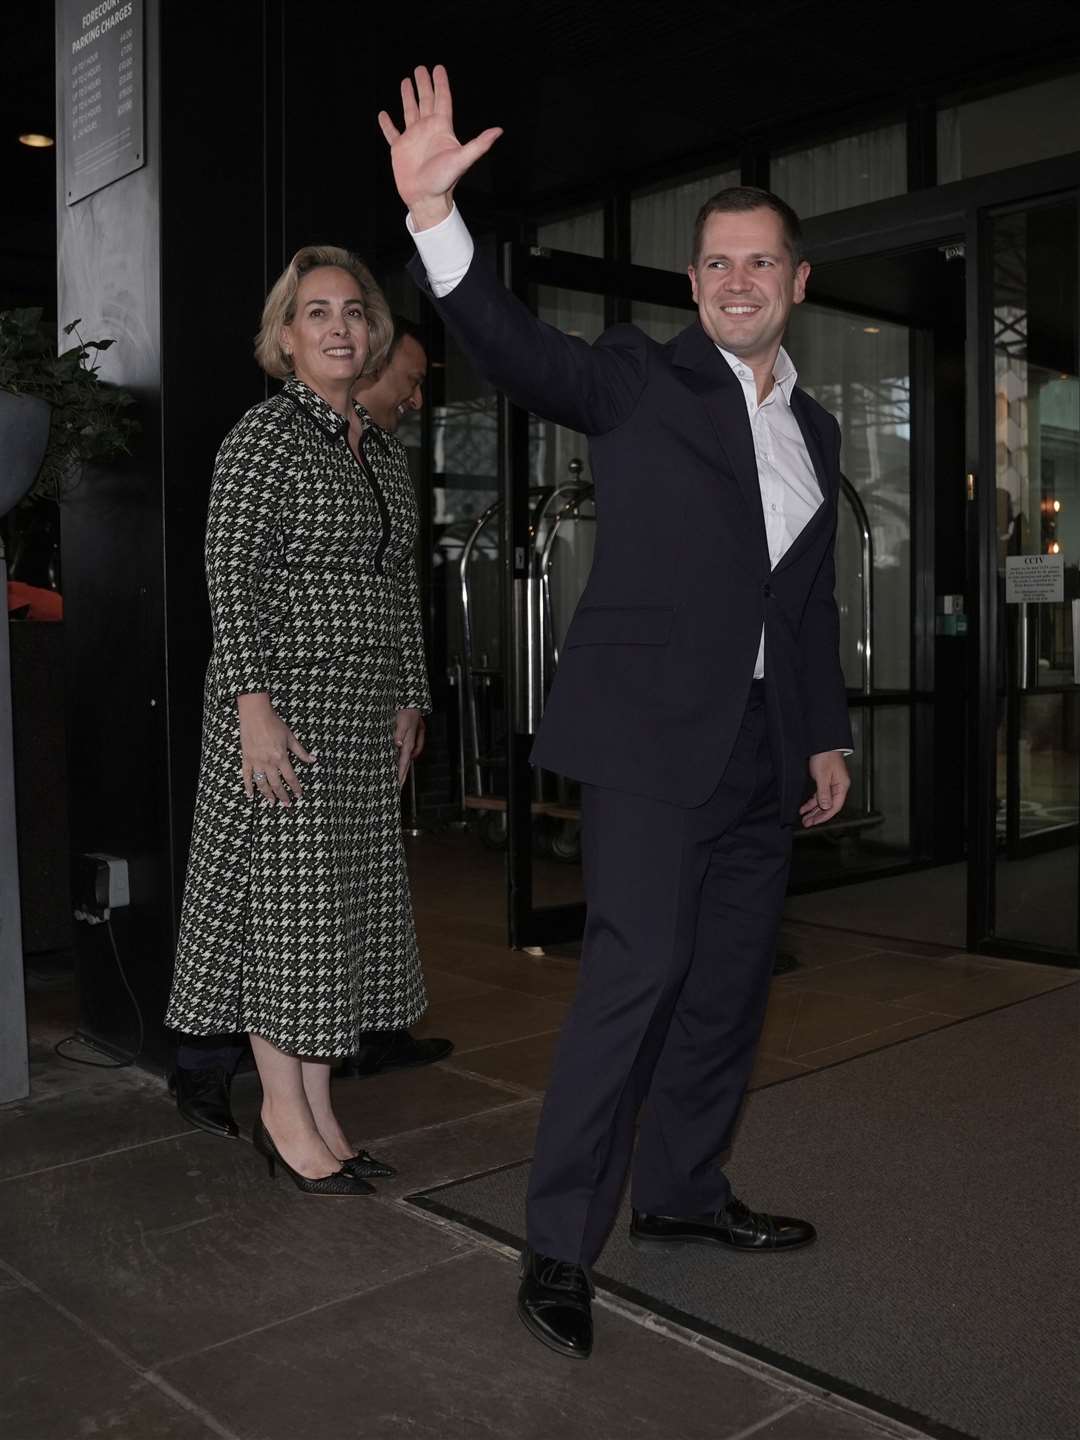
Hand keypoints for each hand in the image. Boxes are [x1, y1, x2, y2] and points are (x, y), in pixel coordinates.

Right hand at [237, 692, 315, 805]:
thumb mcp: (291, 737)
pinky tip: (250, 795)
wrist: (256, 714)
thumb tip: (313, 760)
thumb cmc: (274, 723)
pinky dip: (248, 786)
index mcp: (281, 757)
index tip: (298, 795)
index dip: (295, 788)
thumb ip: (301, 751)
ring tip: (271, 803)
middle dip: (282, 796)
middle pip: (277, 784)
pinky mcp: (246, 759)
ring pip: (262, 783)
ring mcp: (256, 761)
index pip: (291, 777)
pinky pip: (246, 776)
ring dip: (267, 795)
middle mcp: (269, 762)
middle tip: (286, 805)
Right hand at [377, 64, 501, 229]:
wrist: (426, 198)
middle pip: (425, 101)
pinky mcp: (400, 149)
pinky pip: (392, 133)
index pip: (442, 100)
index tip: (438, 68)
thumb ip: (479, 144)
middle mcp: (427, 130)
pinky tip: (383, 114)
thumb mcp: (463, 159)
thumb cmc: (445, 181)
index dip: (440, 83)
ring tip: (405, 81)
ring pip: (410, 111)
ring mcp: (413, 138)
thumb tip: (499, 131)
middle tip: (420, 68)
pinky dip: (387, 124)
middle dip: (423, 84)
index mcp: (441, 129)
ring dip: (407, 96)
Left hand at [394, 707, 424, 787]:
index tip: (397, 787)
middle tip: (398, 787)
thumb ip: (400, 733)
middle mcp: (411, 742)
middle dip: (402, 776)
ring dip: (405, 766)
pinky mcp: (415, 732)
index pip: (403, 764)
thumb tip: (398, 744)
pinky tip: (408, 755)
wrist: (414, 699)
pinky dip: (410, 754)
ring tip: (400, 775)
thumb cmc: (407, 709)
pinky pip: (414, 747)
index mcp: (408, 741)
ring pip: (410, 756)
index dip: (400, 776)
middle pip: (406, 763)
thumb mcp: (402, 720)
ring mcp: (414, 737)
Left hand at [800, 751, 850, 827]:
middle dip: (817, 816)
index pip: (835, 806)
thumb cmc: (825, 756)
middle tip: (807, 823)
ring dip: (813, 810)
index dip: (825, 816)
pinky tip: (804, 807)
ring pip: (823, 802)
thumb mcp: (823, 776)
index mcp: (842, 786)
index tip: (815, 822)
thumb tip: (826, 807)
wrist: (822, 742)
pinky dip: (812, 802)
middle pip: (829, 806)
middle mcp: (838, 787)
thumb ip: (824, 792)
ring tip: (804, 818)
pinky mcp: (825, 781)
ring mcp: (832, 784)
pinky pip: (819, 795)